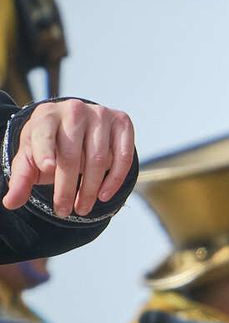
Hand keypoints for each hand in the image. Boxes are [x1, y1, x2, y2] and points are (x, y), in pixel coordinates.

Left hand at [3, 100, 135, 216]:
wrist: (77, 125)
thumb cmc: (50, 145)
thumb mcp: (31, 158)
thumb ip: (21, 179)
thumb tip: (10, 203)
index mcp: (46, 115)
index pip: (44, 134)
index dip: (45, 150)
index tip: (47, 168)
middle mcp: (74, 110)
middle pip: (72, 155)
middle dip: (67, 188)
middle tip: (64, 211)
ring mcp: (101, 114)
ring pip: (98, 159)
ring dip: (90, 189)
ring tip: (82, 208)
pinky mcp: (122, 122)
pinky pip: (123, 156)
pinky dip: (115, 179)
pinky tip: (104, 195)